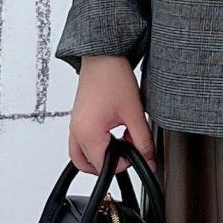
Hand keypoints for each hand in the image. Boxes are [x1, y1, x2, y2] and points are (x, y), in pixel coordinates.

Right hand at [69, 55, 156, 175]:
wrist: (103, 56)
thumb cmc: (113, 78)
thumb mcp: (134, 113)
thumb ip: (143, 142)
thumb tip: (149, 161)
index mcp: (88, 132)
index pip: (103, 166)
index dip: (124, 163)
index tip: (136, 150)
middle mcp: (76, 131)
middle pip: (89, 165)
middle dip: (111, 162)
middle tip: (128, 149)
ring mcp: (74, 125)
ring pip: (82, 156)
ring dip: (100, 156)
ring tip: (121, 141)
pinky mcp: (77, 119)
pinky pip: (80, 142)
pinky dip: (95, 145)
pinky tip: (112, 132)